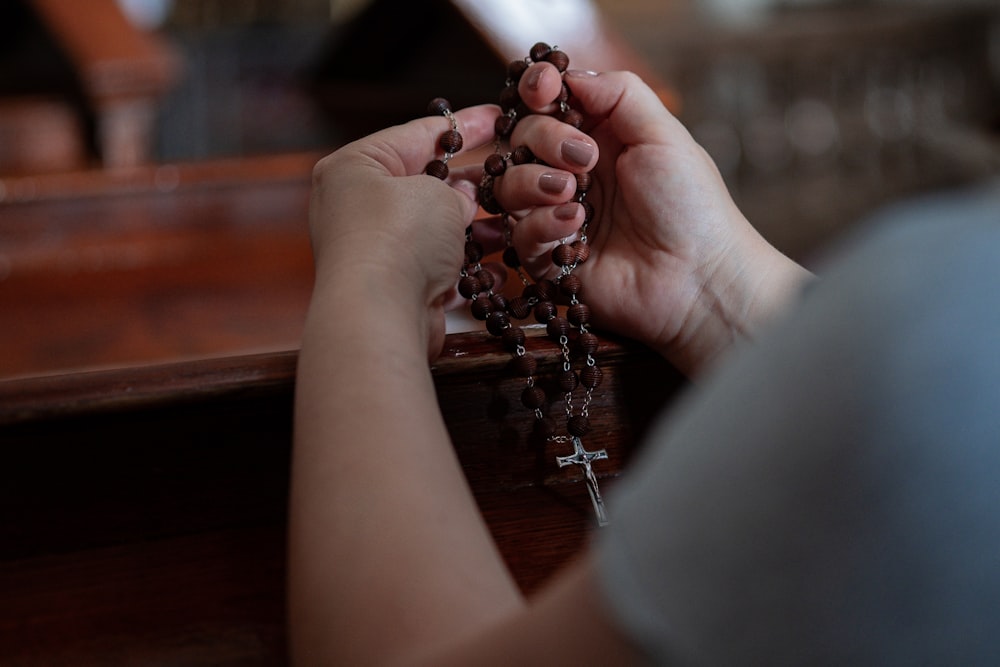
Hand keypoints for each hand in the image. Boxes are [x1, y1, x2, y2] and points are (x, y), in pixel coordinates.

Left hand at [308, 104, 499, 356]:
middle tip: (515, 174)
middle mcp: (359, 206)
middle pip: (427, 185)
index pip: (417, 134)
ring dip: (478, 231)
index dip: (463, 125)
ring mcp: (377, 250)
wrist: (381, 314)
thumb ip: (456, 189)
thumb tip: (463, 199)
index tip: (496, 117)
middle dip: (473, 184)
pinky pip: (439, 269)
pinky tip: (498, 265)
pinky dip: (468, 267)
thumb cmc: (401, 237)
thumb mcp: (438, 193)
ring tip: (514, 224)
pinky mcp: (396, 288)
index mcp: (356, 167)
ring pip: (438, 231)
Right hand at [490, 65, 811, 375]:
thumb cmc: (692, 208)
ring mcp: (557, 216)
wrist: (699, 279)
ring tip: (572, 195)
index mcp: (600, 138)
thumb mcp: (663, 134)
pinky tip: (574, 227)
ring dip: (534, 182)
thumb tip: (569, 75)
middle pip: (521, 138)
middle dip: (544, 139)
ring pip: (509, 185)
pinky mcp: (549, 258)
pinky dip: (540, 226)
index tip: (542, 88)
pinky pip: (518, 234)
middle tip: (584, 158)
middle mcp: (573, 173)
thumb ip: (619, 93)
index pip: (549, 103)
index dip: (538, 90)